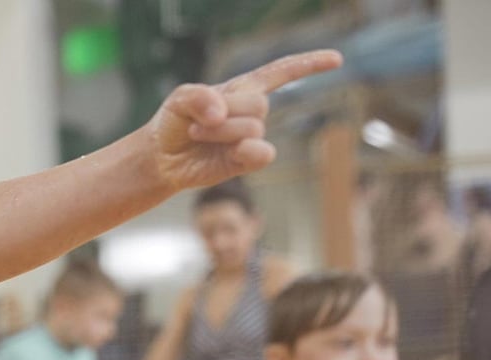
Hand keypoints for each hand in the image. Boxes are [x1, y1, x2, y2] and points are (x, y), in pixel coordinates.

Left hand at [147, 50, 342, 189]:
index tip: (336, 59)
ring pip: (253, 128)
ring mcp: (252, 136)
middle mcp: (252, 111)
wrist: (162, 156)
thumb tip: (221, 113)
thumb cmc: (174, 122)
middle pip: (258, 104)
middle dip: (224, 112)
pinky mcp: (249, 160)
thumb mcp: (179, 99)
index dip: (308, 64)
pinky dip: (246, 150)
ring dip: (219, 132)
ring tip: (198, 135)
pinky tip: (231, 152)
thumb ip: (198, 97)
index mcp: (242, 88)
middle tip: (197, 122)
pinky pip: (262, 153)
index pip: (281, 72)